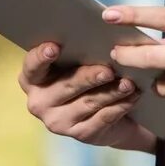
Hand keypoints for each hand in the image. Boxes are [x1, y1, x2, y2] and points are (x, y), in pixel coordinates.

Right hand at [19, 41, 155, 152]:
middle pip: (65, 86)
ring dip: (111, 91)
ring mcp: (58, 122)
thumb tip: (93, 30)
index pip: (32, 67)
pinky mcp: (81, 135)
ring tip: (128, 82)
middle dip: (88, 77)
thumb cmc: (84, 72)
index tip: (54, 46)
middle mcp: (39, 102)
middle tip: (108, 69)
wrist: (101, 111)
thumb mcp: (75, 60)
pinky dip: (120, 105)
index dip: (41, 57)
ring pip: (88, 103)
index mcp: (31, 79)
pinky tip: (133, 95)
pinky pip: (103, 118)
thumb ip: (76, 49)